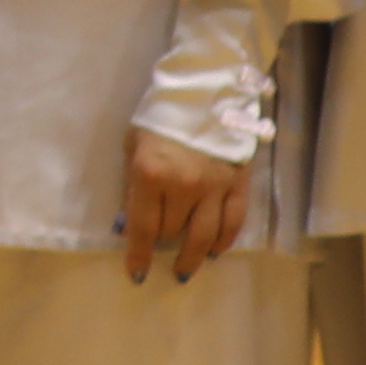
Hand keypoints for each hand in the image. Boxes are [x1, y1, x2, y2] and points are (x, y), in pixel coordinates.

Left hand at [116, 131, 247, 284]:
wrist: (204, 90)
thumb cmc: (160, 117)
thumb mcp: (132, 145)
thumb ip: (131, 186)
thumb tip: (127, 226)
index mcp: (150, 174)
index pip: (143, 227)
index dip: (139, 254)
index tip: (137, 273)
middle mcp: (183, 186)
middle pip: (173, 231)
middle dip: (164, 241)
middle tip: (161, 248)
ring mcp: (214, 186)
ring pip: (205, 235)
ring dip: (194, 256)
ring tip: (186, 269)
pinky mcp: (238, 183)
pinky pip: (234, 222)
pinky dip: (224, 241)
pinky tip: (215, 251)